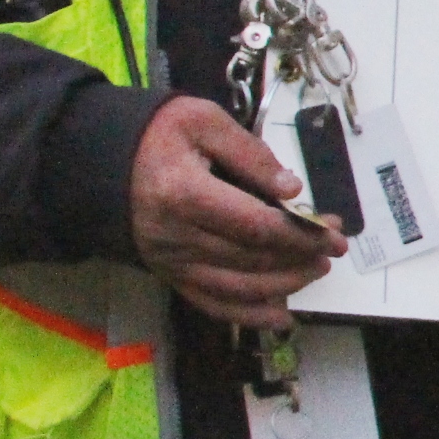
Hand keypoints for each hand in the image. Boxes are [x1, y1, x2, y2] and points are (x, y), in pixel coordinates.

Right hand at [131, 97, 342, 329]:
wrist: (103, 160)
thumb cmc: (159, 135)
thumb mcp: (203, 121)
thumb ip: (251, 153)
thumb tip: (292, 189)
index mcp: (183, 194)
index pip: (256, 226)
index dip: (301, 234)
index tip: (334, 233)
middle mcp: (175, 237)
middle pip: (252, 259)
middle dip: (300, 256)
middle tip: (333, 248)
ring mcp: (170, 261)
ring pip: (237, 287)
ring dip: (285, 284)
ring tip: (316, 270)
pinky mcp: (168, 275)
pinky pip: (211, 304)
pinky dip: (248, 315)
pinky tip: (281, 316)